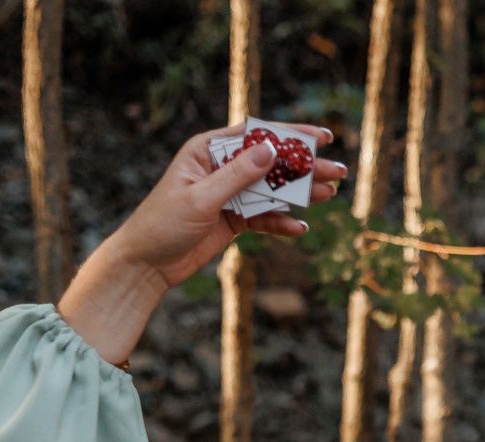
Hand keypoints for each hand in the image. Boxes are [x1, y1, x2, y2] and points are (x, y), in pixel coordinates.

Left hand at [56, 124, 347, 366]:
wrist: (146, 264)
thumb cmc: (162, 223)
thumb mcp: (201, 198)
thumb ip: (238, 175)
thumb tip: (271, 151)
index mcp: (207, 150)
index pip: (255, 135)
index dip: (290, 134)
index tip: (321, 137)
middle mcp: (221, 168)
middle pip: (270, 163)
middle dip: (304, 168)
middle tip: (337, 172)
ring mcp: (229, 194)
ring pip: (272, 190)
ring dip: (300, 194)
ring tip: (330, 196)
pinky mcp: (233, 219)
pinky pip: (264, 217)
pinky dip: (281, 223)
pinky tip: (299, 228)